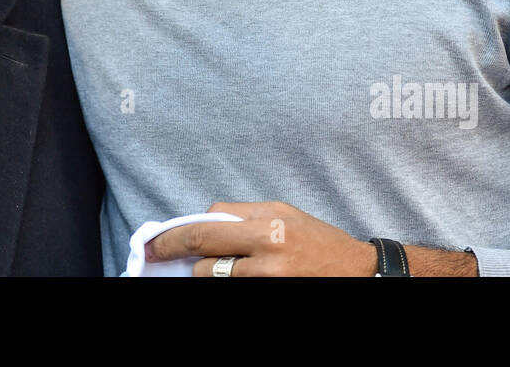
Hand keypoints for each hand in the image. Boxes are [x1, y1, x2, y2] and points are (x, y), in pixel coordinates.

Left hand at [145, 201, 376, 276]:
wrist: (357, 273)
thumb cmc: (319, 241)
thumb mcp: (285, 215)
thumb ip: (246, 218)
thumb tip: (206, 222)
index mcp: (271, 222)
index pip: (212, 219)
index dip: (184, 228)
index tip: (163, 237)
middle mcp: (269, 248)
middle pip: (204, 245)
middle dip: (171, 248)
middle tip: (152, 253)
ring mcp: (270, 277)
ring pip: (212, 275)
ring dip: (204, 272)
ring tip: (210, 268)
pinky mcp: (272, 293)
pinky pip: (231, 289)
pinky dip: (222, 284)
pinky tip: (223, 278)